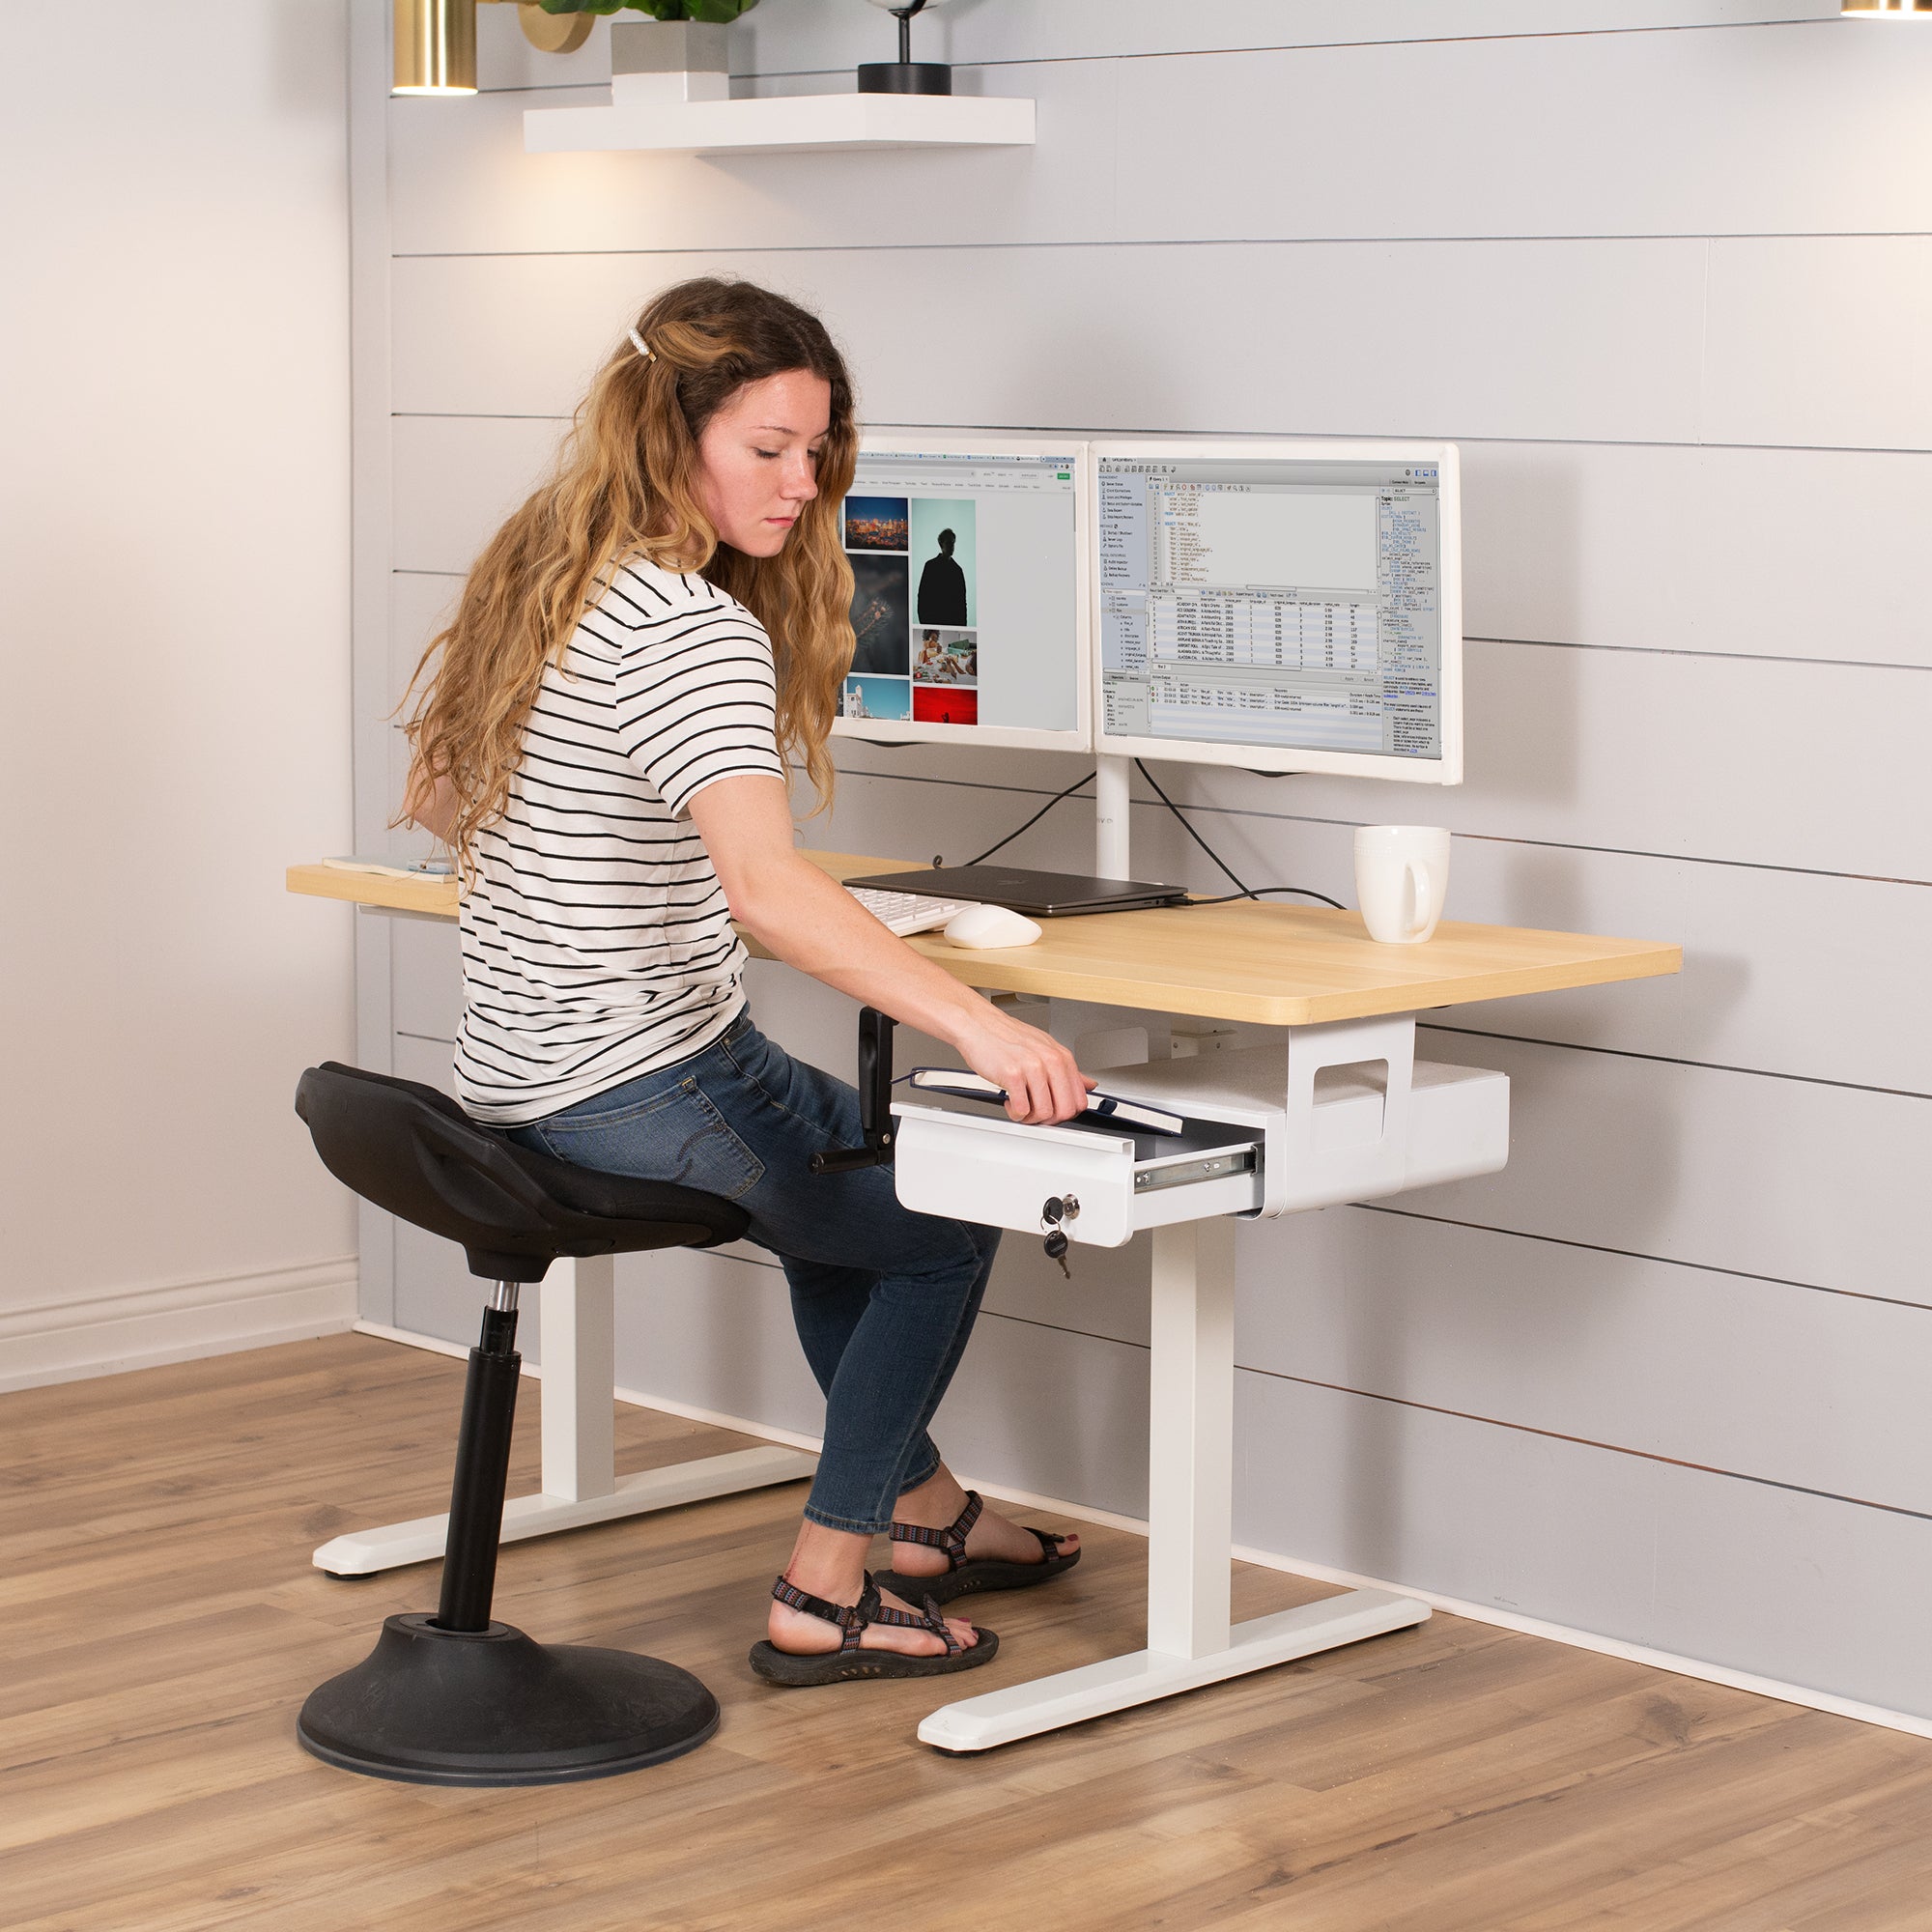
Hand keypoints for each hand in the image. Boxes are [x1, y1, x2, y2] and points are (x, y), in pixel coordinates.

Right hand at [949, 1001, 1095, 1125]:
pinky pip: (1021, 1109)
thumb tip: (1088, 1084)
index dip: (1067, 1113)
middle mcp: (1050, 1061)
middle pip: (1065, 1110)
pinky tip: (1009, 1101)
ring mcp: (1032, 1067)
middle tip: (1036, 1115)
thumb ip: (1068, 1069)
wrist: (978, 1023)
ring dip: (1030, 1118)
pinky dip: (1014, 1113)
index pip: (1079, 1100)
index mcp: (1061, 1057)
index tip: (1054, 1113)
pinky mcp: (1012, 1075)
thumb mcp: (1045, 1047)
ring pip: (1044, 1113)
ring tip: (1020, 1107)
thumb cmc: (1007, 1036)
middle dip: (1049, 1120)